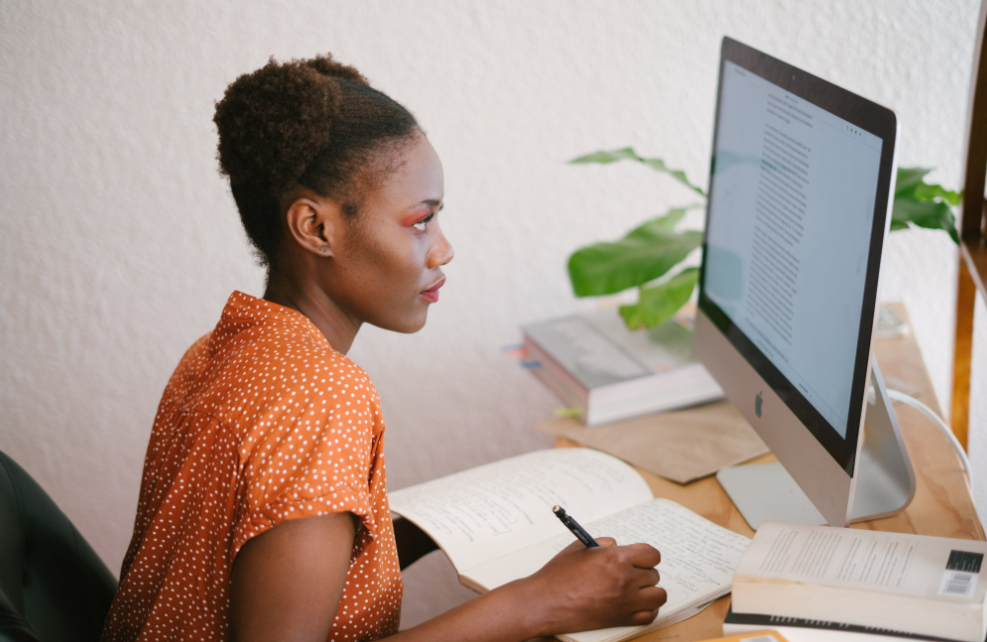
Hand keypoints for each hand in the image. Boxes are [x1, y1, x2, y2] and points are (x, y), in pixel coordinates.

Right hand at [518, 537, 666, 636]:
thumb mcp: (580, 547)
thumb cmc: (558, 575)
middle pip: (654, 574)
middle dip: (643, 572)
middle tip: (630, 574)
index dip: (646, 555)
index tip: (640, 558)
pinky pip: (650, 615)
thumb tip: (617, 546)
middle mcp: (625, 579)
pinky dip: (647, 609)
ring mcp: (625, 601)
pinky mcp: (621, 619)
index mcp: (616, 558)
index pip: (652, 554)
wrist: (545, 602)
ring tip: (637, 590)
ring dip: (650, 591)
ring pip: (658, 595)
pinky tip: (637, 604)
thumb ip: (603, 543)